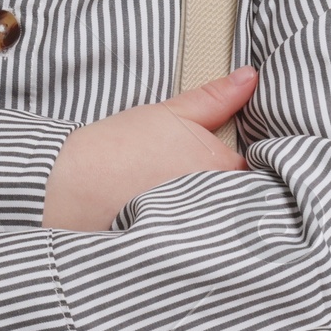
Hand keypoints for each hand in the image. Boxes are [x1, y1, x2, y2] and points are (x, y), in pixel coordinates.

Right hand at [42, 65, 257, 230]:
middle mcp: (219, 206)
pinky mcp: (177, 254)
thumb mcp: (172, 112)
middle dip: (238, 194)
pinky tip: (178, 226)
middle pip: (246, 201)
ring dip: (219, 216)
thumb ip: (216, 97)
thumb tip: (250, 77)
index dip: (253, 165)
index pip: (260, 171)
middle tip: (209, 182)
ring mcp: (200, 234)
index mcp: (224, 169)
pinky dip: (197, 238)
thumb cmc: (118, 148)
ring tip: (193, 204)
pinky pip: (201, 245)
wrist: (70, 186)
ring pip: (225, 224)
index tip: (237, 161)